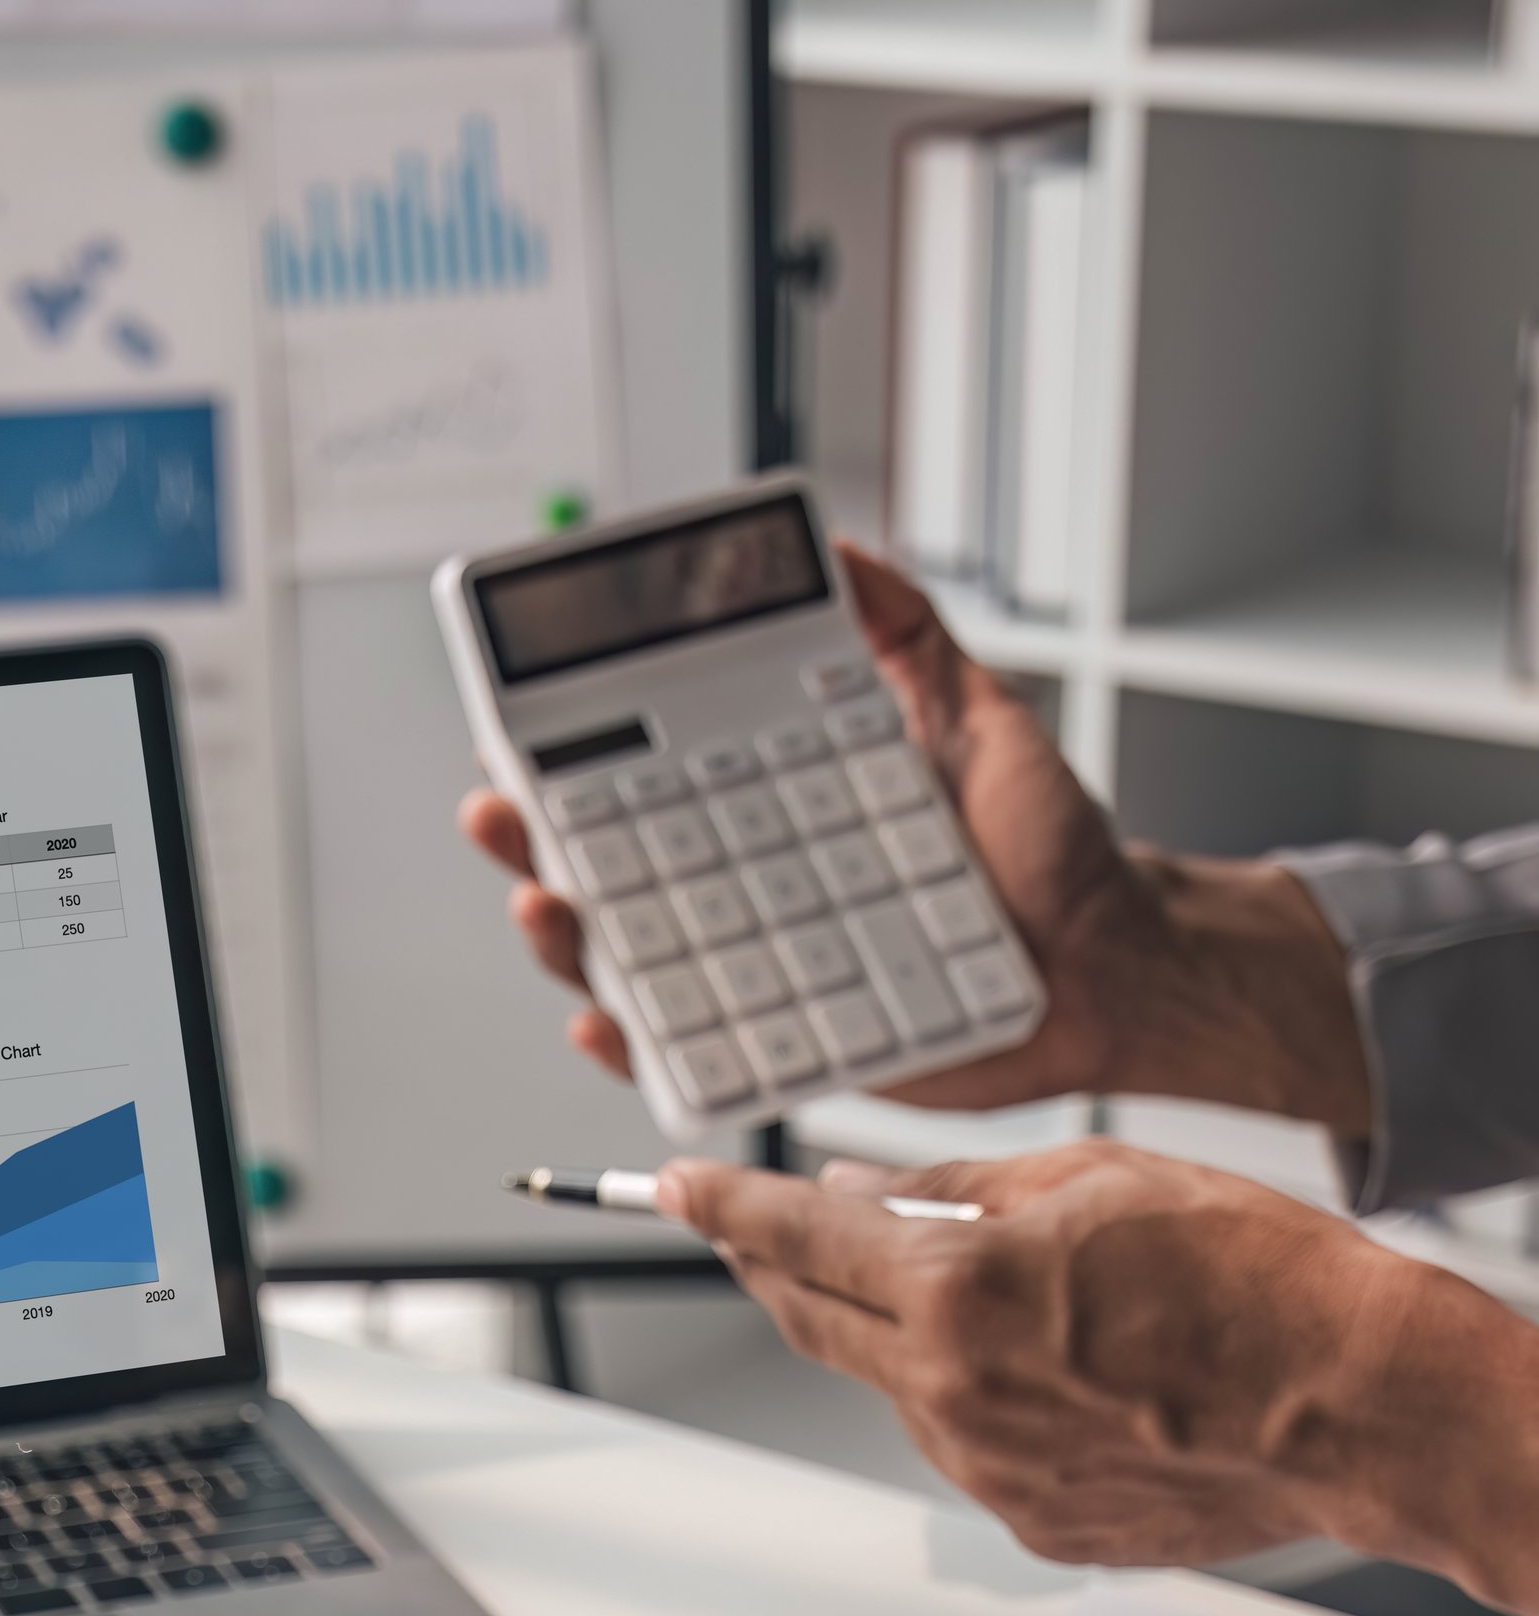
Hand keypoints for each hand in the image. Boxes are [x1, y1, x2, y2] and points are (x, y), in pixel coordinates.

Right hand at [458, 540, 1368, 1138]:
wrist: (1116, 965)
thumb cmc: (1052, 861)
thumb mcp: (978, 717)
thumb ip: (904, 636)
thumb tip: (840, 551)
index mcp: (777, 820)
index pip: (649, 788)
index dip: (574, 762)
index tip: (521, 732)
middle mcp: (755, 901)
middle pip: (614, 876)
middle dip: (535, 845)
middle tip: (499, 813)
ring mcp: (768, 980)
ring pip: (635, 967)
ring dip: (568, 941)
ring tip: (545, 902)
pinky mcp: (796, 1054)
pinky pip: (695, 1063)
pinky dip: (640, 1048)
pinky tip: (606, 1016)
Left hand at [661, 1141, 1538, 1602]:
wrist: (1355, 1405)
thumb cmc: (1257, 1283)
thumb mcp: (1099, 1178)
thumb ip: (962, 1187)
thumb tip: (867, 1188)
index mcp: (959, 1289)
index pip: (795, 1239)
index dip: (724, 1208)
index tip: (677, 1188)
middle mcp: (953, 1391)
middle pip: (813, 1323)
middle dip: (772, 1269)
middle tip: (754, 1233)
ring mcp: (987, 1470)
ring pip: (896, 1389)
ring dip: (903, 1338)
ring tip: (992, 1296)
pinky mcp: (1031, 1523)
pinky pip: (971, 1449)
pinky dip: (981, 1402)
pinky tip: (1061, 1374)